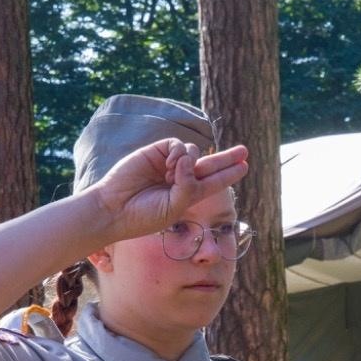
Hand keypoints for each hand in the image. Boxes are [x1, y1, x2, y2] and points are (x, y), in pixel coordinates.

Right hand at [89, 139, 248, 241]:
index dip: (229, 174)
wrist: (115, 208)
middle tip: (245, 151)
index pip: (213, 182)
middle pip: (209, 164)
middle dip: (227, 158)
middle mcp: (180, 178)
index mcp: (188, 195)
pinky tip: (169, 165)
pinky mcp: (156, 152)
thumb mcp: (175, 207)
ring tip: (170, 176)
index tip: (244, 166)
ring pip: (193, 153)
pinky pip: (178, 145)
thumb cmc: (144, 215)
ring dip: (189, 162)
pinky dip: (179, 153)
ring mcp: (168, 164)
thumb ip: (189, 186)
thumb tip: (189, 157)